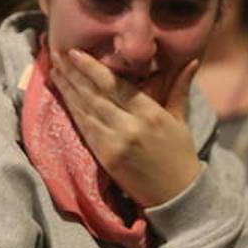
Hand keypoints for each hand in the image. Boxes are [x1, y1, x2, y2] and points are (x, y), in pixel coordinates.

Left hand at [48, 48, 202, 207]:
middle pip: (94, 95)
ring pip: (84, 110)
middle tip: (55, 52)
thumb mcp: (180, 118)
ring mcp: (114, 144)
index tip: (74, 51)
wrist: (177, 195)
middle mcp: (129, 127)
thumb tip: (193, 59)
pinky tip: (63, 96)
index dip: (91, 67)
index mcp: (149, 114)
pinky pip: (84, 129)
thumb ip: (180, 87)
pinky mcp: (104, 158)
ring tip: (53, 69)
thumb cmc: (180, 154)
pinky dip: (72, 110)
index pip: (114, 85)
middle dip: (72, 72)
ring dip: (67, 89)